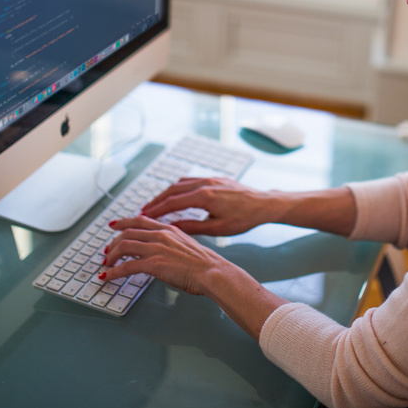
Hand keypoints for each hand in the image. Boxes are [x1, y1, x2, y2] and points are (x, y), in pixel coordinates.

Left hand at [100, 215, 230, 294]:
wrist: (212, 272)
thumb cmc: (205, 264)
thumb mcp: (187, 245)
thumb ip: (171, 245)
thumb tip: (162, 253)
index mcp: (169, 229)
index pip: (140, 220)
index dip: (124, 221)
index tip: (114, 225)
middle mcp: (161, 235)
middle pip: (128, 232)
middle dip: (113, 242)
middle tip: (106, 251)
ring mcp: (156, 248)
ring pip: (124, 246)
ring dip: (111, 256)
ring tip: (106, 265)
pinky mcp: (154, 264)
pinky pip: (126, 266)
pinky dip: (113, 272)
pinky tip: (107, 277)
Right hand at [139, 177, 273, 236]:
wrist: (264, 204)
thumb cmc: (244, 219)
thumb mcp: (217, 229)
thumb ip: (192, 227)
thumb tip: (172, 228)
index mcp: (205, 196)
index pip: (173, 202)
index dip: (156, 209)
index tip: (143, 216)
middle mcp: (205, 183)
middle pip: (173, 190)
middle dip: (156, 200)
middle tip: (143, 211)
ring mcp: (210, 179)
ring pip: (181, 183)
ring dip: (166, 193)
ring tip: (155, 204)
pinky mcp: (215, 178)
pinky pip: (191, 180)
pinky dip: (179, 187)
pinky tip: (175, 194)